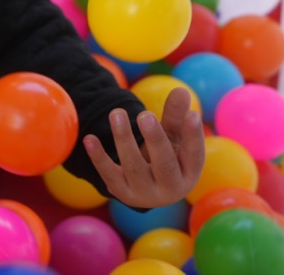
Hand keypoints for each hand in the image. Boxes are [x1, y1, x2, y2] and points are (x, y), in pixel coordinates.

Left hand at [83, 87, 205, 207]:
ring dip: (124, 139)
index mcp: (188, 174)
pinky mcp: (121, 192)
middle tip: (145, 114)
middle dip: (154, 138)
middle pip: (164, 164)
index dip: (193, 135)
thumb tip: (181, 90)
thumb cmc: (165, 155)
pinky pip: (108, 174)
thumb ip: (175, 116)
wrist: (146, 189)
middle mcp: (169, 188)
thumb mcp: (172, 137)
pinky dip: (99, 157)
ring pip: (134, 166)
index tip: (192, 114)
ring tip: (117, 113)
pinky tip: (90, 138)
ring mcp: (144, 193)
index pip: (194, 155)